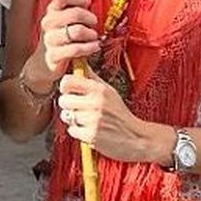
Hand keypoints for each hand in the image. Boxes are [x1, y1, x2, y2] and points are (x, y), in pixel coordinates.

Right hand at [32, 0, 99, 79]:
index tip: (87, 3)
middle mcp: (49, 23)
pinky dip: (89, 48)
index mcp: (52, 11)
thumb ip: (77, 2)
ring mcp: (50, 39)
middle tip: (94, 23)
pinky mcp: (53, 55)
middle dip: (89, 18)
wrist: (46, 62)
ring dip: (91, 34)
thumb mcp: (69, 18)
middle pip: (74, 13)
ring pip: (77, 31)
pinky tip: (94, 47)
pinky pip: (76, 49)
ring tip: (94, 37)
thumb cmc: (62, 37)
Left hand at [55, 72, 172, 163]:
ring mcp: (93, 120)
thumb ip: (92, 78)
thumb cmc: (120, 113)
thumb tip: (80, 62)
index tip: (69, 91)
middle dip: (68, 105)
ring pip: (66, 116)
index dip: (65, 86)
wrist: (136, 137)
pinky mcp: (91, 136)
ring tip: (85, 120)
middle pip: (63, 100)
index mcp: (99, 90)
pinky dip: (78, 131)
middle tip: (78, 108)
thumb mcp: (109, 91)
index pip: (68, 81)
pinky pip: (71, 130)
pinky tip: (88, 130)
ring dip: (73, 119)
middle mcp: (96, 103)